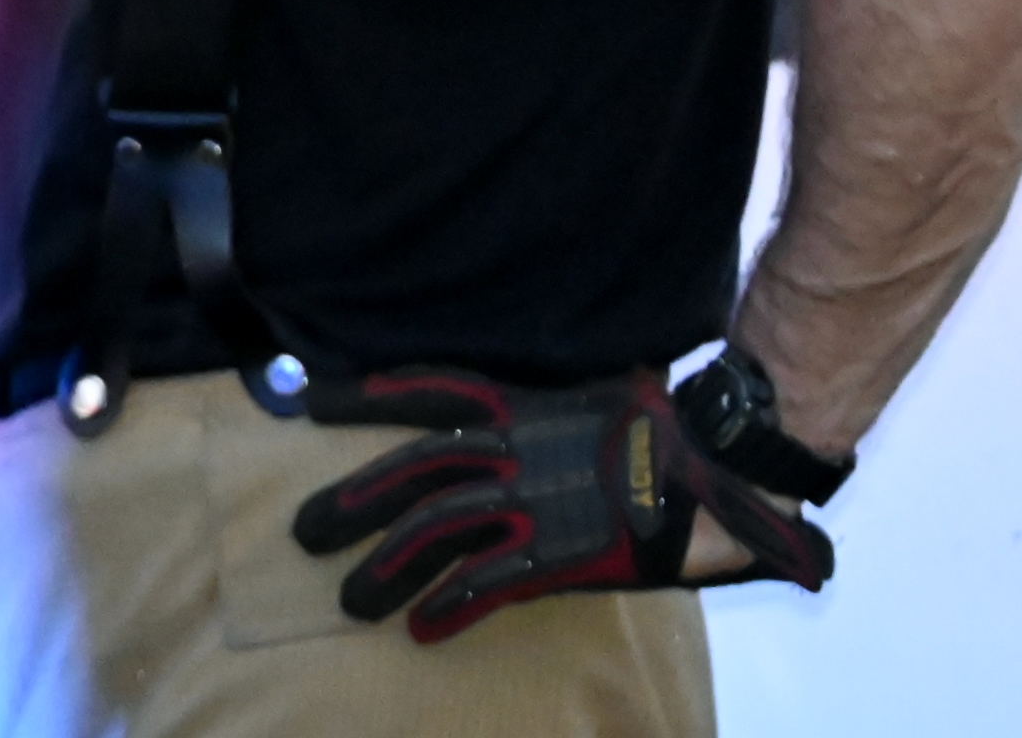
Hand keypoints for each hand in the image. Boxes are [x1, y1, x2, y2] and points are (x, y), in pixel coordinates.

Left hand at [289, 368, 832, 643]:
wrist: (717, 470)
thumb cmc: (657, 431)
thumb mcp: (588, 399)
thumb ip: (536, 415)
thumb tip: (502, 418)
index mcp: (518, 408)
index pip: (430, 390)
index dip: (368, 394)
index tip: (312, 400)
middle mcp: (515, 452)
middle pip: (417, 470)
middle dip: (357, 499)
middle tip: (304, 530)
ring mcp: (534, 504)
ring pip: (441, 531)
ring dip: (390, 568)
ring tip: (350, 601)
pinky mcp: (559, 554)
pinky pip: (491, 583)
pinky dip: (453, 607)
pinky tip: (422, 630)